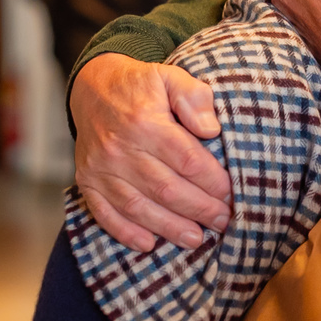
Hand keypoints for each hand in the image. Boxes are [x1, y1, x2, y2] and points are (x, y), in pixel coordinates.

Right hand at [72, 53, 229, 251]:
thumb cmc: (142, 85)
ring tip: (196, 238)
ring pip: (138, 207)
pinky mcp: (87, 181)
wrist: (92, 87)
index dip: (212, 182)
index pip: (187, 160)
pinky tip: (149, 244)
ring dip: (169, 227)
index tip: (233, 194)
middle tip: (224, 221)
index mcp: (145, 122)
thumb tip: (212, 130)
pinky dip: (126, 232)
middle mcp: (120, 148)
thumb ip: (194, 98)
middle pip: (166, 189)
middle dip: (199, 209)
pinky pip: (105, 213)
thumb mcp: (172, 77)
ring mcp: (100, 168)